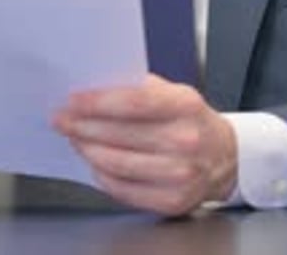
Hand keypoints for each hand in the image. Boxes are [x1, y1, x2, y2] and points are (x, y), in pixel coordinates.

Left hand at [54, 74, 237, 214]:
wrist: (224, 156)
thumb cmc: (190, 119)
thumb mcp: (174, 91)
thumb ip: (139, 87)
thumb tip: (95, 86)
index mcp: (185, 105)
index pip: (134, 102)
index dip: (98, 102)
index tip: (73, 100)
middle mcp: (185, 140)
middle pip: (120, 135)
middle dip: (83, 126)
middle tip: (62, 119)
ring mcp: (181, 174)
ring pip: (117, 164)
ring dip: (88, 150)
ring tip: (74, 138)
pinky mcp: (173, 201)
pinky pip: (124, 189)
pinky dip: (102, 175)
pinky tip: (94, 161)